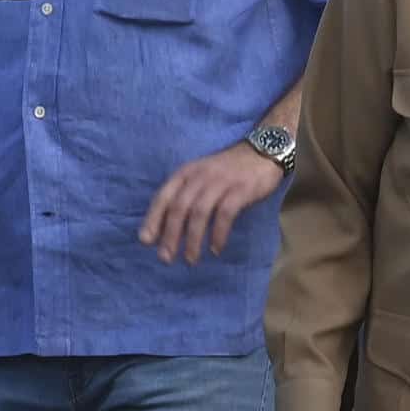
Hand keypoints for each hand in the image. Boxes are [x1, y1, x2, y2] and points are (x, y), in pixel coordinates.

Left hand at [138, 141, 285, 264]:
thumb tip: (167, 226)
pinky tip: (216, 249)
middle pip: (180, 207)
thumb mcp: (201, 175)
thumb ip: (185, 194)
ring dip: (193, 239)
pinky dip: (218, 233)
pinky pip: (225, 214)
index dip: (153, 219)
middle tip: (166, 258)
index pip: (164, 196)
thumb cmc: (228, 169)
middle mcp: (200, 176)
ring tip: (191, 259)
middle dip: (171, 235)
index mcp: (186, 172)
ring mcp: (221, 182)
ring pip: (200, 212)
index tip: (146, 241)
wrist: (263, 151)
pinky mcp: (241, 189)